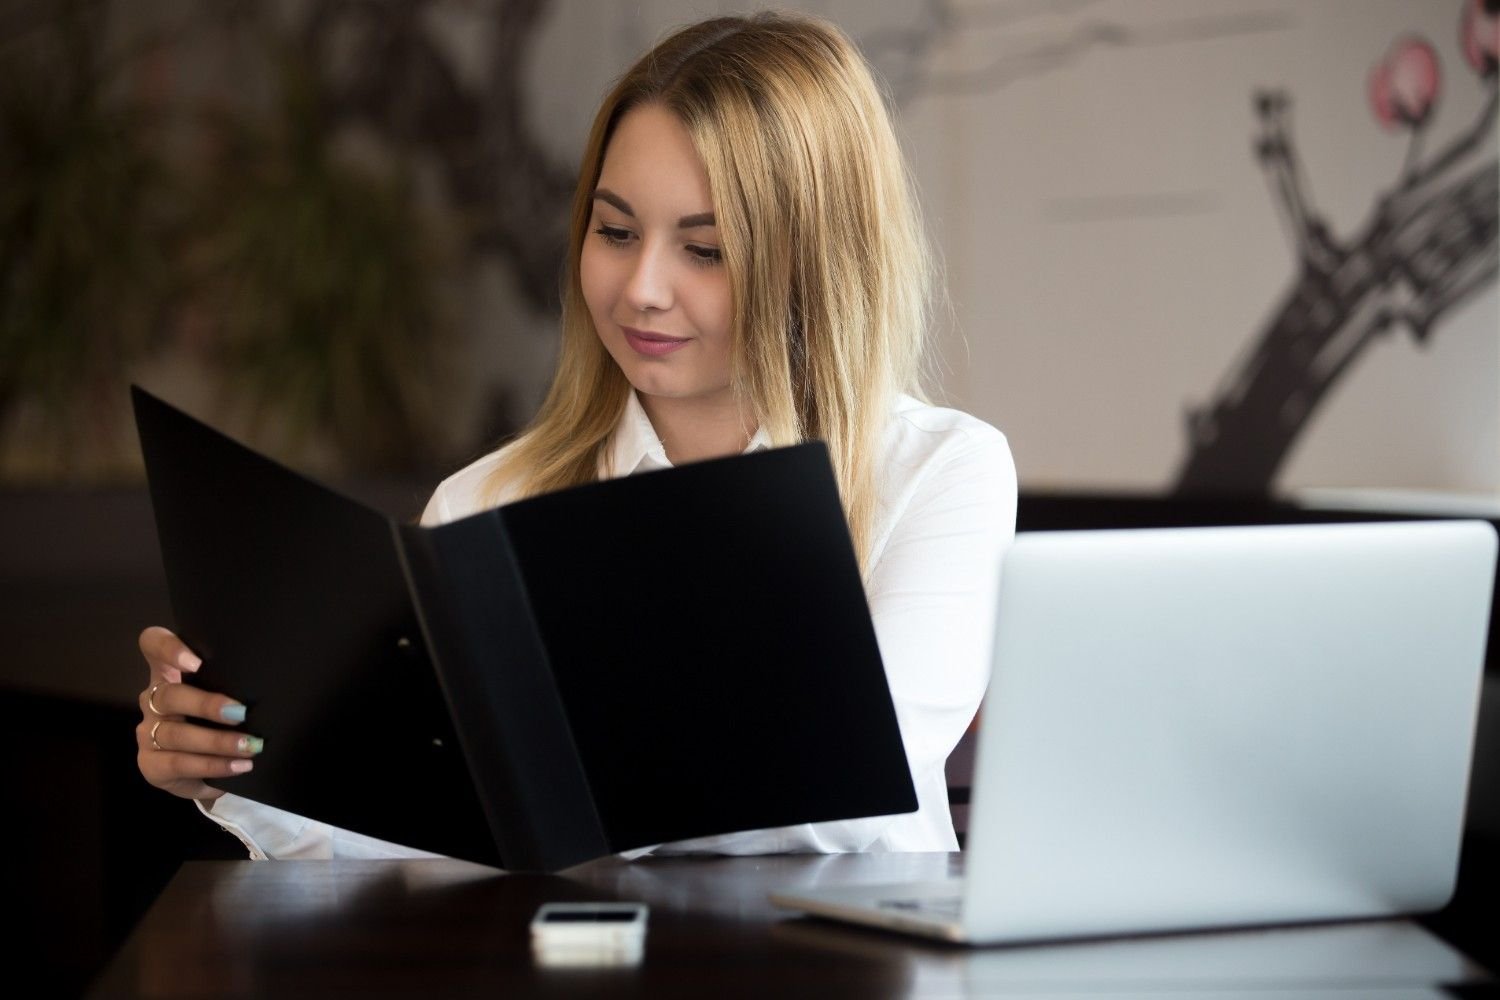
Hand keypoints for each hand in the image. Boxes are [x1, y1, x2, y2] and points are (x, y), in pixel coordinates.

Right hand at [136, 626, 261, 801]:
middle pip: (168, 695)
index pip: (153, 645)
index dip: (167, 648)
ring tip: (250, 746)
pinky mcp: (151, 765)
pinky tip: (239, 766)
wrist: (205, 771)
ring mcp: (147, 733)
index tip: (195, 661)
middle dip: (206, 704)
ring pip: (175, 734)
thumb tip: (275, 682)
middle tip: (241, 712)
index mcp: (169, 674)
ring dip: (217, 742)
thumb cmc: (220, 721)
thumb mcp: (226, 696)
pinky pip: (179, 764)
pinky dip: (213, 766)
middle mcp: (153, 700)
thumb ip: (234, 683)